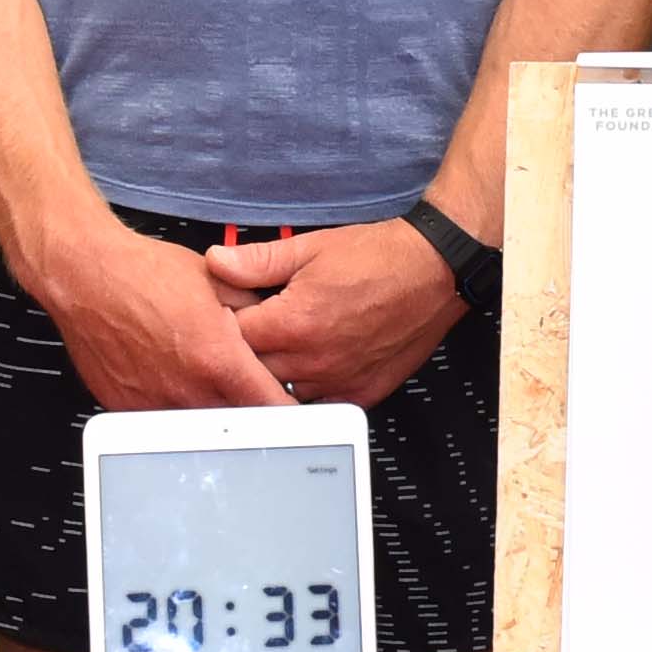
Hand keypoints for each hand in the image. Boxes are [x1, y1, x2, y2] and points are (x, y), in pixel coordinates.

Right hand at [38, 213, 284, 408]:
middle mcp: (187, 391)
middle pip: (237, 422)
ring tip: (200, 373)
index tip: (289, 409)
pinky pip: (162, 418)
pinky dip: (173, 405)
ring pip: (199, 425)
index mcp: (218, 361)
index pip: (271, 407)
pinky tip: (169, 375)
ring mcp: (155, 404)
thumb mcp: (219, 282)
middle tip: (244, 383)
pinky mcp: (127, 407)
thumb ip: (256, 314)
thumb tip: (275, 332)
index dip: (286, 411)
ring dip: (209, 409)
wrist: (85, 276)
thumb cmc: (144, 274)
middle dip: (247, 408)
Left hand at [211, 216, 462, 407]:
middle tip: (256, 328)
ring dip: (277, 373)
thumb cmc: (377, 258)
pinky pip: (320, 403)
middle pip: (253, 371)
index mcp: (293, 323)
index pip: (233, 337)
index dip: (227, 322)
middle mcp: (314, 360)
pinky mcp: (361, 393)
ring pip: (283, 392)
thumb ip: (258, 261)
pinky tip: (312, 364)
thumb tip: (217, 261)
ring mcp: (338, 381)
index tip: (235, 310)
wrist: (434, 272)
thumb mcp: (310, 248)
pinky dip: (309, 388)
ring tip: (284, 345)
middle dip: (247, 351)